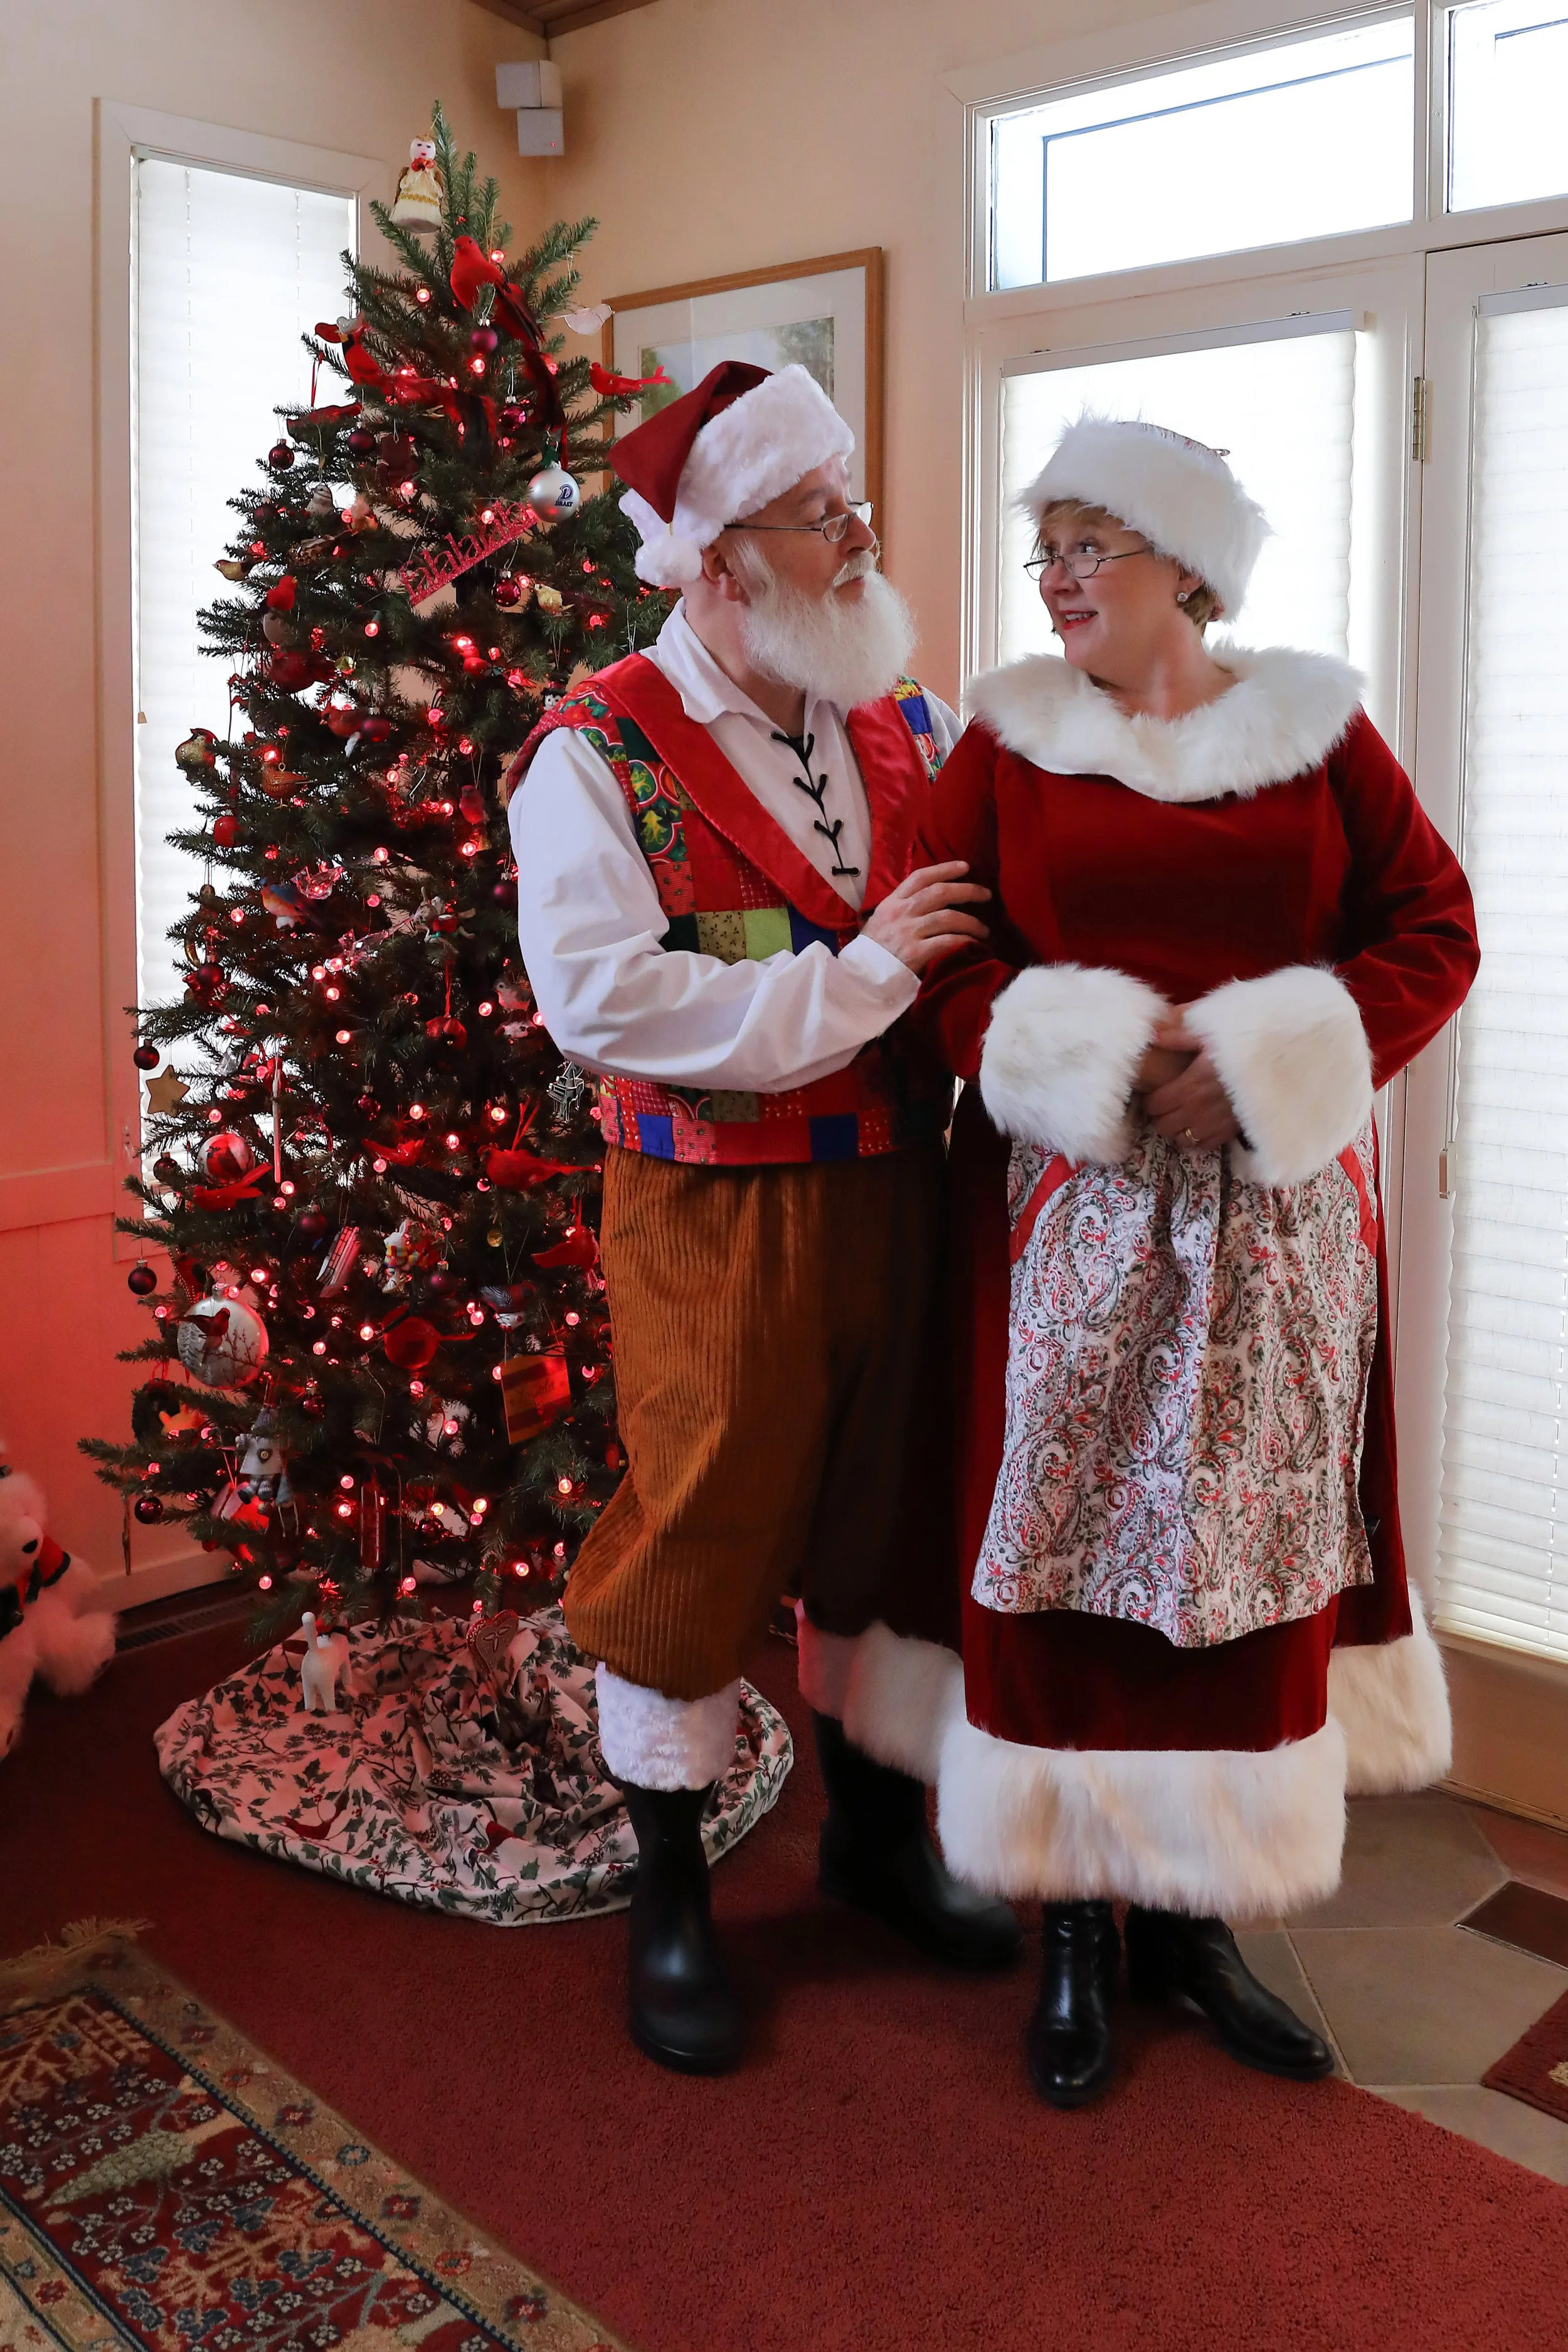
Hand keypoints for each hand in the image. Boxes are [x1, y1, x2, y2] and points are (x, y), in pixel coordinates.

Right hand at [862, 861, 989, 974]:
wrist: (859, 980)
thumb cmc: (871, 953)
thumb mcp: (879, 922)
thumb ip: (899, 910)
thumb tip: (925, 901)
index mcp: (891, 903)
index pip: (920, 877)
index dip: (945, 869)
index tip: (965, 867)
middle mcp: (900, 913)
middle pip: (940, 892)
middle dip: (967, 890)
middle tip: (986, 895)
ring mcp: (908, 933)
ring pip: (948, 917)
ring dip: (972, 921)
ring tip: (984, 929)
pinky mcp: (916, 953)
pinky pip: (948, 941)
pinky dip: (965, 940)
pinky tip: (975, 944)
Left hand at [1143, 1011, 1241, 1148]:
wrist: (1282, 1060)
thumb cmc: (1244, 1042)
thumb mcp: (1211, 1030)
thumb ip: (1179, 1033)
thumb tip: (1152, 1034)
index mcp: (1192, 1084)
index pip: (1155, 1104)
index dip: (1151, 1099)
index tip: (1156, 1091)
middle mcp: (1201, 1108)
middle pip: (1164, 1125)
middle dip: (1161, 1115)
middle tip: (1167, 1103)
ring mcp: (1217, 1123)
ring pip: (1182, 1139)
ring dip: (1179, 1128)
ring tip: (1183, 1114)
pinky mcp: (1233, 1130)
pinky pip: (1205, 1145)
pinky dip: (1199, 1137)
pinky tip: (1201, 1123)